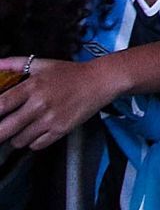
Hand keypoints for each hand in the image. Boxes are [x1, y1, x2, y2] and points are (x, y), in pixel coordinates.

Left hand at [0, 57, 119, 149]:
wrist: (100, 81)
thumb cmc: (71, 73)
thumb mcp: (42, 64)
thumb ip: (15, 64)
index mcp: (32, 87)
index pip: (1, 105)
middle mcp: (39, 105)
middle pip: (5, 129)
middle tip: (1, 130)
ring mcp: (50, 119)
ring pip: (19, 141)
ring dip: (16, 138)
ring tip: (20, 130)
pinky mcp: (61, 130)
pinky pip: (36, 145)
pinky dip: (32, 142)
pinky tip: (36, 133)